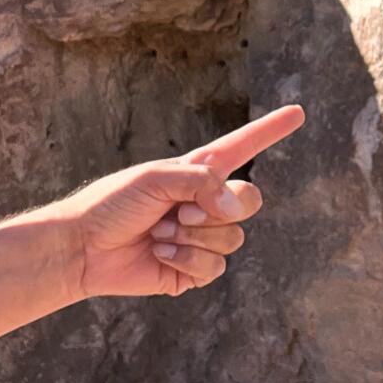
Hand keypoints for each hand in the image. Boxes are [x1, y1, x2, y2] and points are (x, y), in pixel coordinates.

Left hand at [55, 105, 305, 301]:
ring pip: (233, 238)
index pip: (243, 146)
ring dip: (193, 237)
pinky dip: (186, 260)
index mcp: (198, 172)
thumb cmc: (113, 203)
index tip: (298, 112)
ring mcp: (202, 238)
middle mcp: (205, 203)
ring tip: (160, 234)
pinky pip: (214, 267)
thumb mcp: (157, 178)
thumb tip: (233, 207)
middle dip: (221, 208)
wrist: (83, 247)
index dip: (271, 130)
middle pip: (250, 200)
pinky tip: (160, 254)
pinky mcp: (192, 270)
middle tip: (183, 212)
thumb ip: (202, 184)